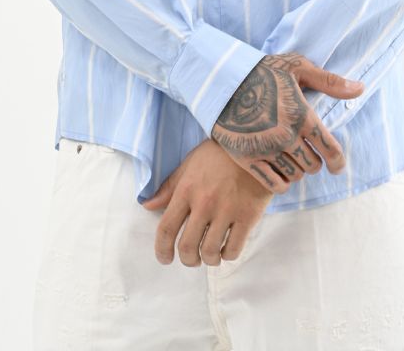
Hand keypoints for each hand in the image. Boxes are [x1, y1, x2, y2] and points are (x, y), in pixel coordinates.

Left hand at [140, 138, 273, 266]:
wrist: (255, 143)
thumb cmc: (219, 153)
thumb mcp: (190, 163)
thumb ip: (170, 187)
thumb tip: (148, 206)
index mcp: (187, 190)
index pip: (166, 228)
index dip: (161, 249)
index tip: (165, 259)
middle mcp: (204, 203)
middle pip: (187, 247)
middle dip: (187, 260)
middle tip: (192, 259)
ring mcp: (227, 211)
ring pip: (210, 252)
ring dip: (209, 259)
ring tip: (212, 255)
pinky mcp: (248, 216)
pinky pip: (233, 249)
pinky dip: (228, 255)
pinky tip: (228, 248)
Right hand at [210, 52, 363, 194]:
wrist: (220, 79)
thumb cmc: (261, 70)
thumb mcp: (297, 67)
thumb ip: (330, 81)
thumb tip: (360, 89)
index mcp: (301, 115)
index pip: (330, 149)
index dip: (338, 161)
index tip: (337, 166)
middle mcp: (286, 136)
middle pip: (313, 165)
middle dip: (314, 161)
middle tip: (307, 153)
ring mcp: (266, 150)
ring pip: (295, 175)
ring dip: (297, 169)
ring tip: (291, 158)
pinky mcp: (247, 159)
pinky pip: (274, 185)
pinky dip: (281, 182)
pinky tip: (279, 169)